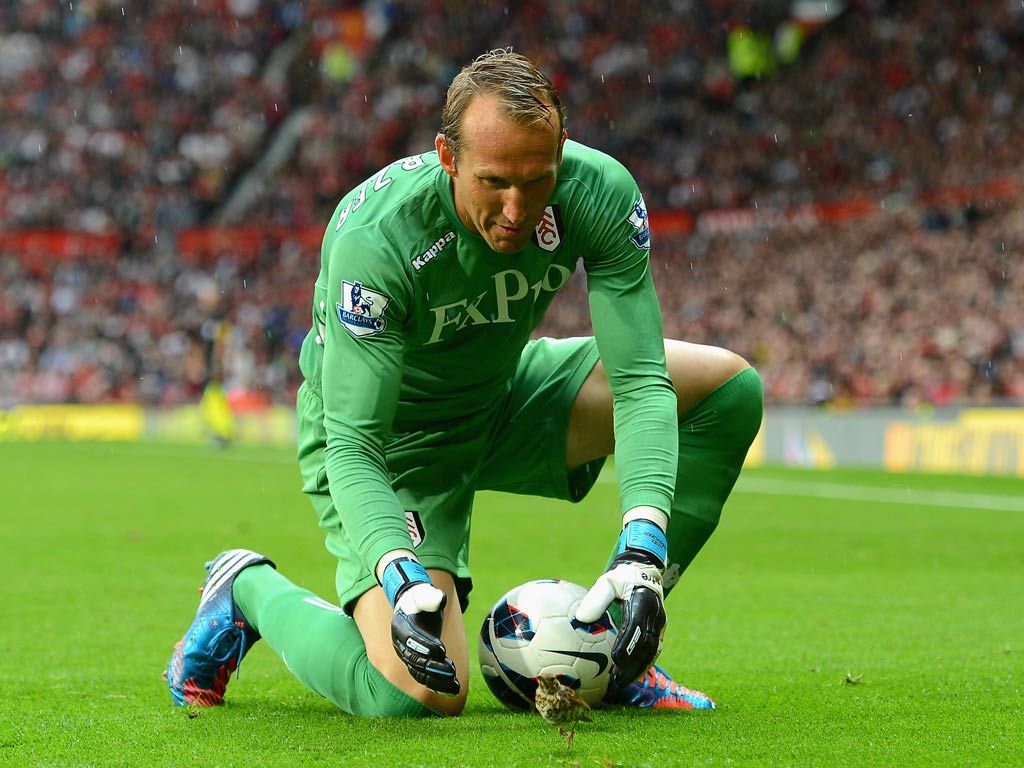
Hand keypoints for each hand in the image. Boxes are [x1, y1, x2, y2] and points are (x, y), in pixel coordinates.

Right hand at [382, 557, 460, 695]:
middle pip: (415, 660)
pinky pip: (425, 678)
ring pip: (420, 674)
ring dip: (438, 681)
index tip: (442, 650)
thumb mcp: (424, 595)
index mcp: (401, 626)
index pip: (410, 640)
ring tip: (455, 685)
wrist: (413, 608)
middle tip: (452, 671)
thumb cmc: (421, 600)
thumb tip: (440, 598)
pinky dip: (438, 685)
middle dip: (433, 667)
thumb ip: (431, 597)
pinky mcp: (416, 664)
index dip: (424, 646)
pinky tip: (453, 690)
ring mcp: (408, 656)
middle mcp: (401, 645)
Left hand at [576, 519, 666, 686]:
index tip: (614, 660)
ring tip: (622, 681)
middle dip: (633, 664)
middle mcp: (655, 614)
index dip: (626, 645)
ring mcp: (661, 623)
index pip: (635, 628)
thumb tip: (580, 618)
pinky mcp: (661, 629)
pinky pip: (655, 650)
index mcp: (642, 602)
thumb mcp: (607, 581)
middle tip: (616, 679)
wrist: (646, 570)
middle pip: (646, 645)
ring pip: (653, 651)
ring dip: (638, 668)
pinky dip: (644, 664)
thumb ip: (595, 599)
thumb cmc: (622, 577)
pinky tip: (631, 674)